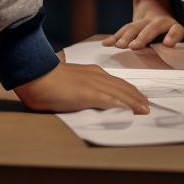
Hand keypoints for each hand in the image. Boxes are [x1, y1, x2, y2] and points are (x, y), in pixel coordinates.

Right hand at [14, 62, 148, 113]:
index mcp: (92, 72)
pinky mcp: (89, 94)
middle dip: (136, 96)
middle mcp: (97, 75)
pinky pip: (112, 100)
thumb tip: (88, 99)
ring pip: (121, 93)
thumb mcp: (70, 83)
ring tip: (145, 109)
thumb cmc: (46, 82)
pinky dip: (125, 106)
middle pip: (123, 86)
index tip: (138, 98)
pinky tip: (133, 111)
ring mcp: (94, 84)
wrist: (36, 76)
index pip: (116, 82)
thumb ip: (81, 88)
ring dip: (135, 102)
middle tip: (147, 106)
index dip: (129, 90)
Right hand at [101, 0, 183, 48]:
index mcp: (171, 26)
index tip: (167, 43)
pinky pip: (122, 31)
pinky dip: (114, 38)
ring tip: (119, 45)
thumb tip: (165, 57)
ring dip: (126, 36)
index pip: (176, 30)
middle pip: (151, 28)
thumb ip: (170, 46)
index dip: (173, 36)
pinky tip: (105, 43)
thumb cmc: (167, 33)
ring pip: (134, 28)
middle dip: (142, 37)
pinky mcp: (132, 25)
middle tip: (134, 46)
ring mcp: (143, 22)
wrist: (156, 7)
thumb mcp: (173, 37)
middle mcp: (158, 22)